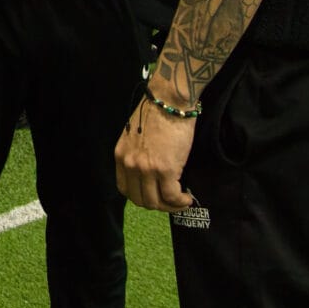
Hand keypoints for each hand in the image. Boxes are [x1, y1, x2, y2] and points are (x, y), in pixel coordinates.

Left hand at [115, 95, 197, 212]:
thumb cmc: (158, 113)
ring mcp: (146, 168)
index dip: (140, 197)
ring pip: (155, 202)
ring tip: (181, 201)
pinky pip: (171, 196)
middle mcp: (130, 164)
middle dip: (157, 205)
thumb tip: (150, 173)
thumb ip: (138, 155)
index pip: (125, 189)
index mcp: (121, 156)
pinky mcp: (165, 169)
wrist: (170, 101)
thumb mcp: (136, 136)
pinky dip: (180, 201)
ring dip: (170, 206)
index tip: (154, 197)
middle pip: (139, 199)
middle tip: (170, 202)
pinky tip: (187, 198)